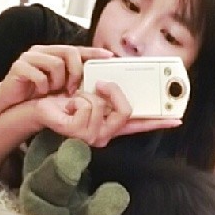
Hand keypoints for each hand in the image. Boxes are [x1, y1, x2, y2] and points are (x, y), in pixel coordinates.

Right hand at [0, 45, 112, 108]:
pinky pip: (39, 75)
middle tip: (72, 88)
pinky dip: (43, 87)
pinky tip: (40, 93)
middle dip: (75, 72)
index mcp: (52, 53)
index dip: (93, 52)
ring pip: (56, 63)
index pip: (77, 48)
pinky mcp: (19, 66)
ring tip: (52, 91)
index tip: (109, 56)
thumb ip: (71, 79)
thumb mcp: (57, 85)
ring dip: (57, 82)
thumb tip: (93, 80)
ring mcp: (29, 57)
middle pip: (69, 52)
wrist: (8, 101)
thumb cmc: (34, 93)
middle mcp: (41, 50)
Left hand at [35, 81, 180, 146]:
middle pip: (126, 110)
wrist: (38, 105)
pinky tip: (67, 104)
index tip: (176, 118)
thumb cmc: (61, 98)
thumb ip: (108, 88)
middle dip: (113, 91)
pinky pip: (88, 106)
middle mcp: (103, 134)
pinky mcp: (78, 134)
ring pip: (103, 105)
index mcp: (109, 124)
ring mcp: (91, 137)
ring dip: (86, 94)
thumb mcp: (89, 89)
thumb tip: (124, 77)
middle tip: (100, 84)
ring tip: (74, 98)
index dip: (158, 121)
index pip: (139, 124)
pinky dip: (76, 97)